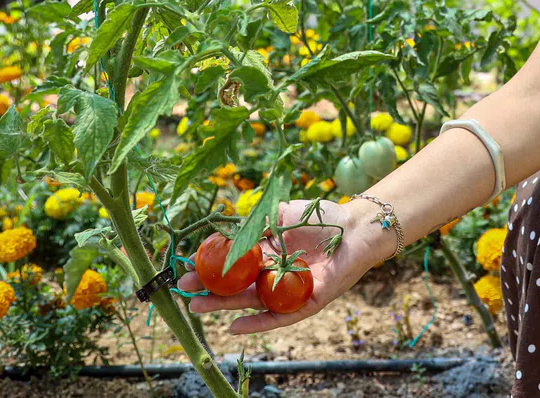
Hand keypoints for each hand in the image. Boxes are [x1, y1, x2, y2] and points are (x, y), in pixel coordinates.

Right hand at [176, 197, 391, 333]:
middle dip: (209, 290)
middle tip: (184, 292)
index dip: (211, 267)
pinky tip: (234, 326)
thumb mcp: (280, 213)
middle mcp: (275, 275)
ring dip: (224, 306)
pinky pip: (280, 317)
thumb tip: (221, 232)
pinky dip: (258, 323)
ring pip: (252, 303)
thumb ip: (254, 224)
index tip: (186, 268)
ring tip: (197, 306)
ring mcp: (289, 291)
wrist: (355, 226)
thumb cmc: (321, 217)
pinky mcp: (307, 302)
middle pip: (237, 288)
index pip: (233, 266)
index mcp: (268, 255)